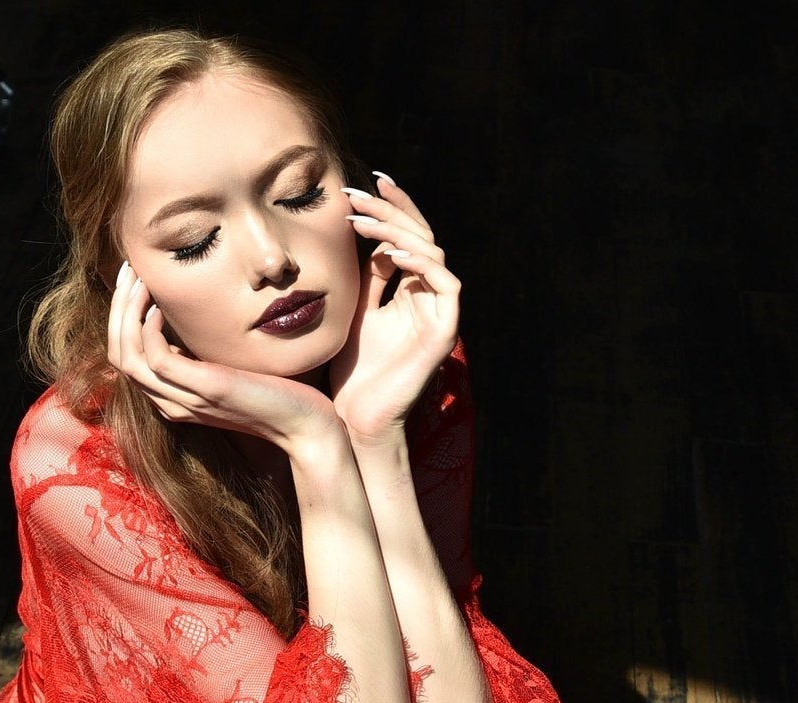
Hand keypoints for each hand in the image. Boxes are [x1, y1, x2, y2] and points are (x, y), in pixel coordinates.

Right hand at [107, 260, 337, 454]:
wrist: (304, 425)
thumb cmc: (275, 393)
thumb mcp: (229, 367)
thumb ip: (203, 352)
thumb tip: (187, 317)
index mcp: (173, 398)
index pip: (125, 358)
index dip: (121, 317)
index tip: (134, 280)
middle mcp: (172, 402)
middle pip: (119, 356)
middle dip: (118, 309)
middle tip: (129, 270)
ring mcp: (186, 399)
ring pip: (128, 358)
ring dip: (127, 313)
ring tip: (140, 280)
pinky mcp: (205, 389)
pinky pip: (156, 360)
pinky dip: (150, 330)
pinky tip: (162, 306)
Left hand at [328, 175, 460, 446]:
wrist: (356, 419)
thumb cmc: (352, 372)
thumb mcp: (353, 311)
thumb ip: (367, 277)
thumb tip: (367, 234)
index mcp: (410, 291)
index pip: (406, 238)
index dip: (389, 209)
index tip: (359, 188)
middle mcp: (429, 297)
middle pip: (420, 237)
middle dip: (389, 211)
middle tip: (357, 194)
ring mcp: (440, 313)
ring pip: (432, 253)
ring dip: (397, 232)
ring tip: (362, 221)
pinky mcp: (445, 331)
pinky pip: (445, 284)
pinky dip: (421, 264)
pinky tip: (392, 253)